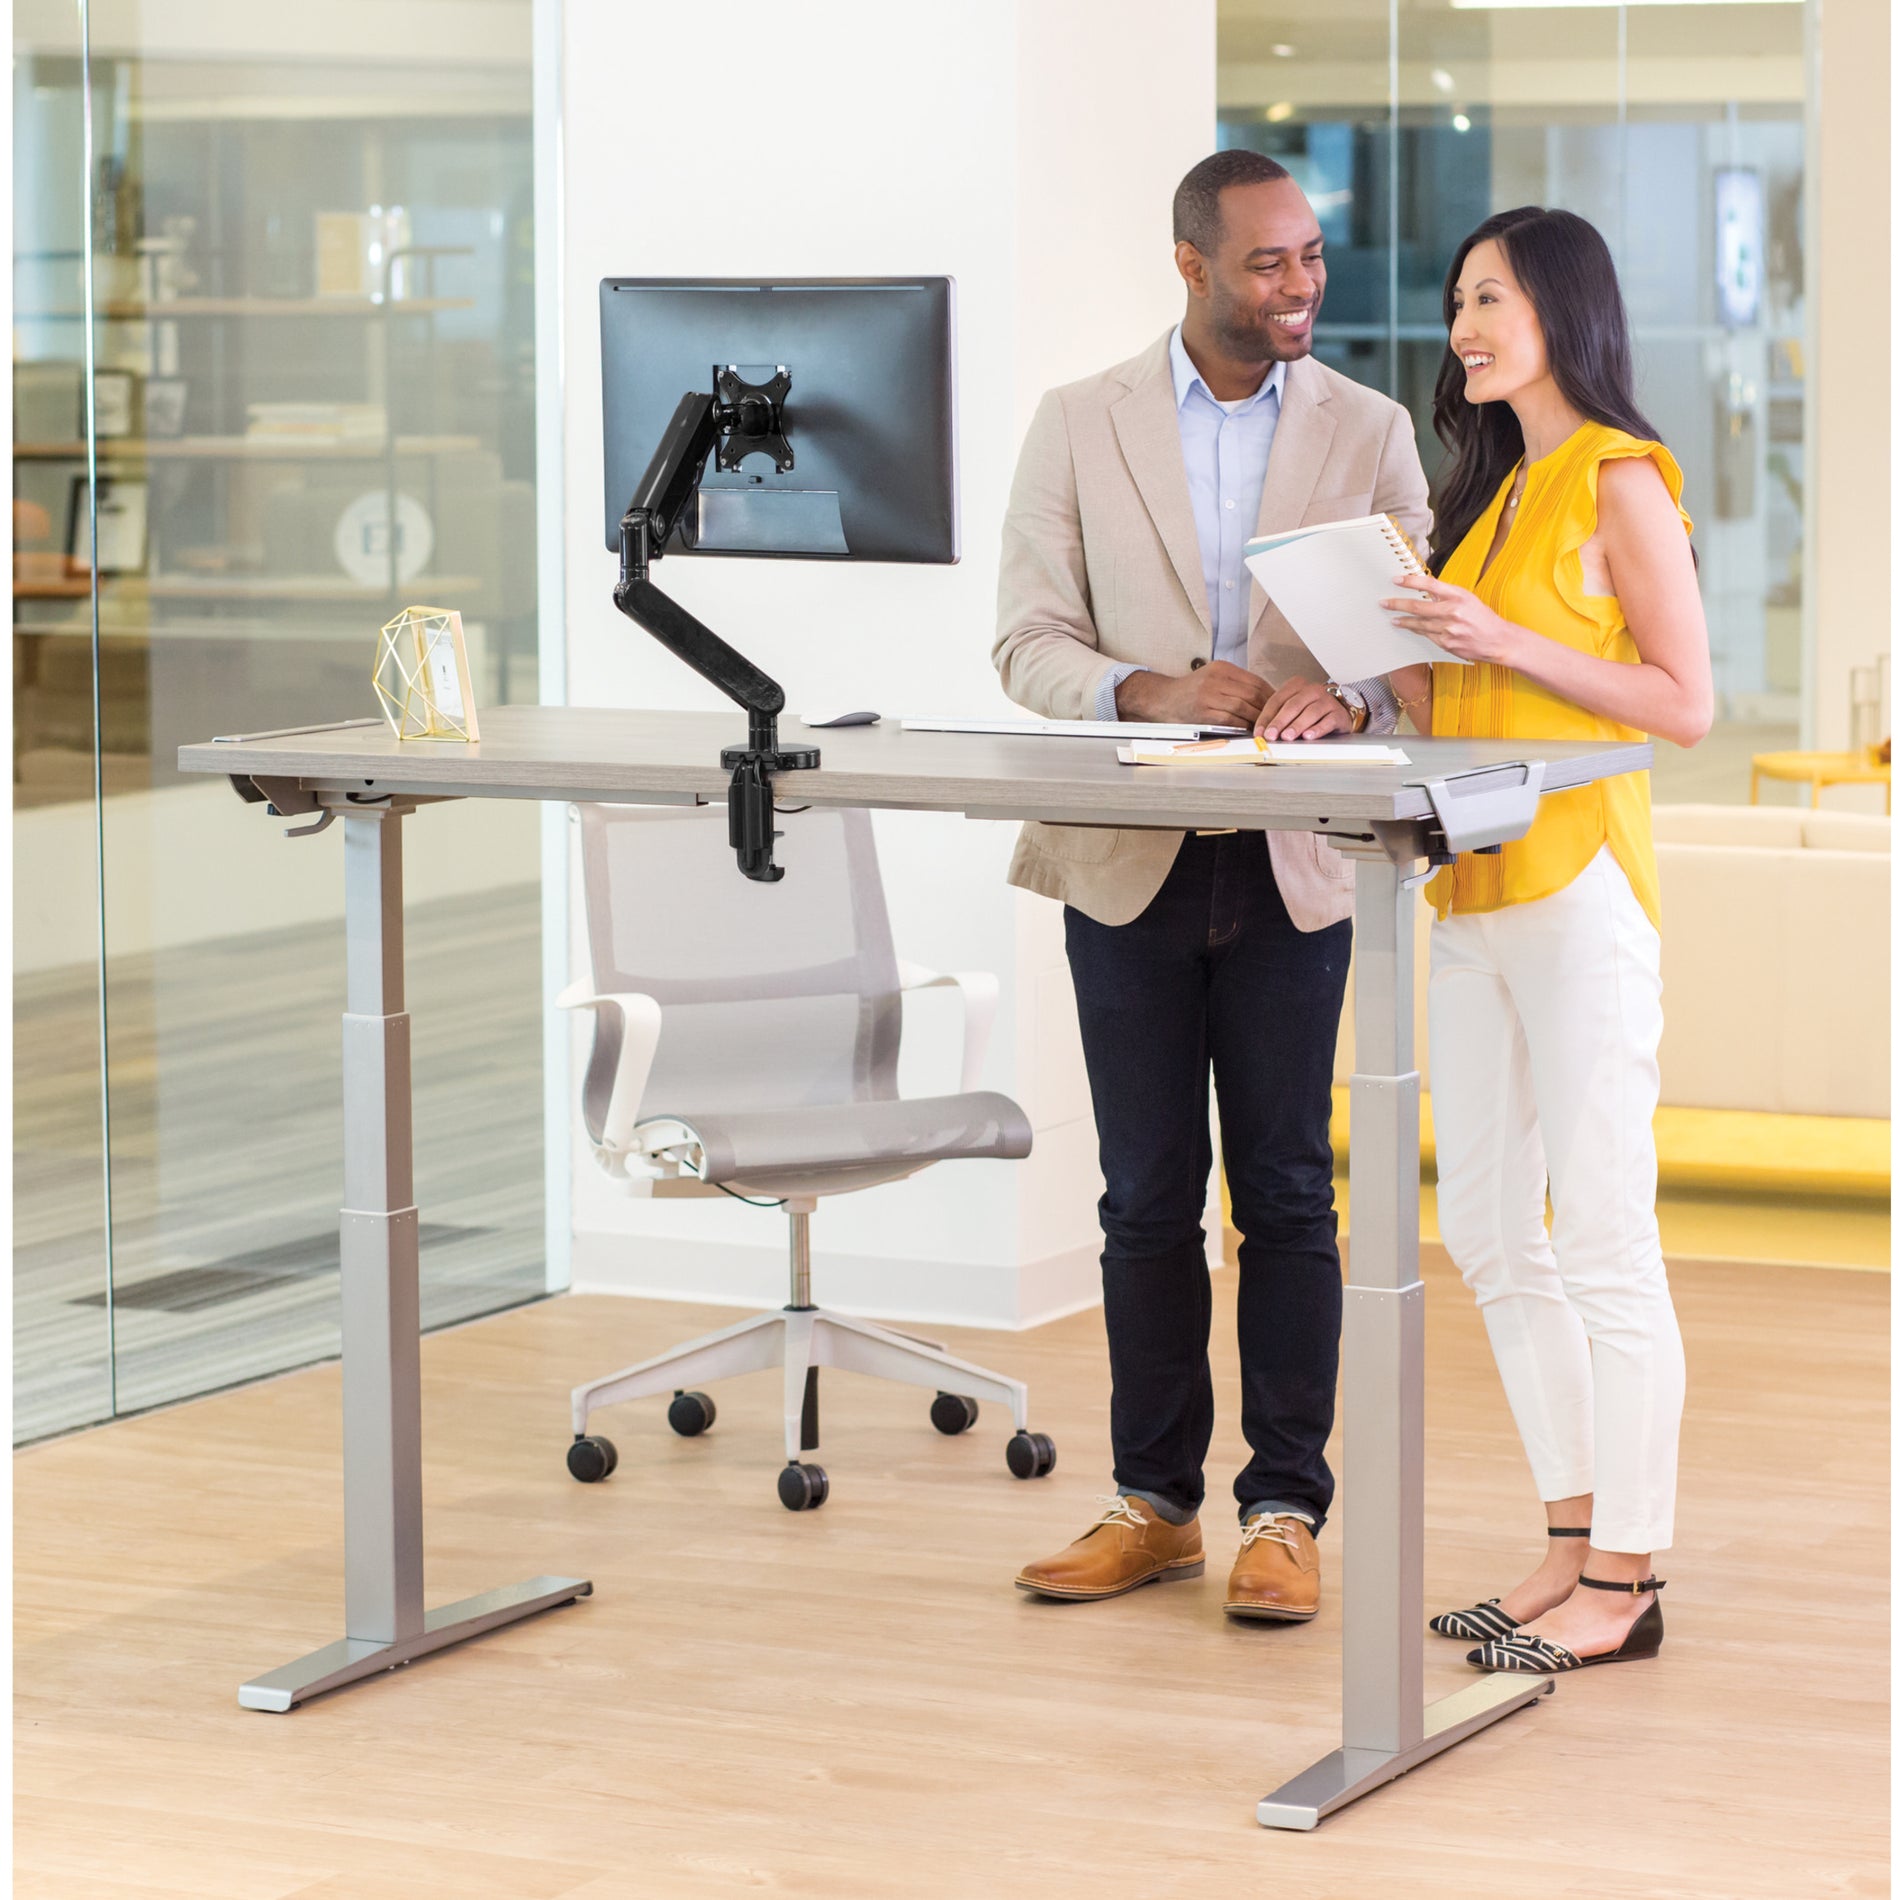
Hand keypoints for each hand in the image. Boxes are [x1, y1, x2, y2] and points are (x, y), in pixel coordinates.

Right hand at [1116, 660, 1269, 727]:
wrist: (1163, 699)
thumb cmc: (1190, 692)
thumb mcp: (1212, 678)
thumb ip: (1235, 684)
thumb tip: (1264, 697)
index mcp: (1222, 668)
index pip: (1255, 681)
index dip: (1271, 695)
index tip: (1278, 705)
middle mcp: (1216, 679)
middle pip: (1252, 694)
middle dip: (1267, 708)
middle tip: (1275, 719)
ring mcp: (1208, 695)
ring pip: (1243, 707)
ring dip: (1256, 719)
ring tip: (1263, 726)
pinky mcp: (1203, 712)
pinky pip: (1230, 719)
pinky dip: (1242, 726)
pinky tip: (1247, 730)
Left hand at [1254, 676, 1353, 740]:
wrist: (1339, 713)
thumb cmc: (1312, 711)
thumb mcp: (1293, 710)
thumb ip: (1277, 717)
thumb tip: (1262, 733)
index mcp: (1296, 686)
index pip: (1277, 700)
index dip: (1266, 717)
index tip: (1260, 732)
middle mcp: (1312, 690)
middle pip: (1293, 705)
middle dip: (1280, 722)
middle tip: (1271, 735)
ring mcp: (1327, 700)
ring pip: (1310, 712)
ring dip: (1297, 726)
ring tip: (1287, 736)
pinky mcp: (1338, 713)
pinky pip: (1327, 721)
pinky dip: (1317, 729)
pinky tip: (1308, 736)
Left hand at [1382, 573, 1521, 664]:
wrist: (1498, 640)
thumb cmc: (1483, 617)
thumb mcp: (1467, 598)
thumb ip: (1446, 595)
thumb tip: (1426, 589)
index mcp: (1458, 596)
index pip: (1429, 585)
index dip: (1410, 581)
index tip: (1396, 580)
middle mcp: (1452, 612)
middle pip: (1418, 607)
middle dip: (1397, 604)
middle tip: (1384, 603)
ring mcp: (1448, 629)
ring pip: (1419, 624)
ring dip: (1403, 621)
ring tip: (1393, 618)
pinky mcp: (1446, 644)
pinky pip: (1427, 635)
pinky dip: (1418, 631)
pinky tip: (1410, 628)